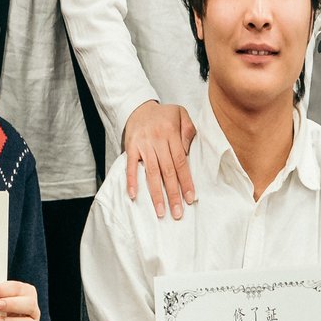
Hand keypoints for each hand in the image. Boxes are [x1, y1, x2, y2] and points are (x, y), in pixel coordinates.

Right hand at [122, 100, 196, 219]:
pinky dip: (131, 180)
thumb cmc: (163, 114)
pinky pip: (130, 166)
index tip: (189, 198)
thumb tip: (188, 151)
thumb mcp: (181, 113)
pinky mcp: (131, 147)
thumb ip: (189, 129)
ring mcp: (143, 144)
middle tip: (177, 213)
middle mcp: (157, 140)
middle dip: (173, 194)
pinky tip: (134, 195)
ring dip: (156, 194)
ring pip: (151, 173)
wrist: (138, 107)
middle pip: (167, 171)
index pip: (180, 162)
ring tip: (161, 211)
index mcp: (171, 133)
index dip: (185, 181)